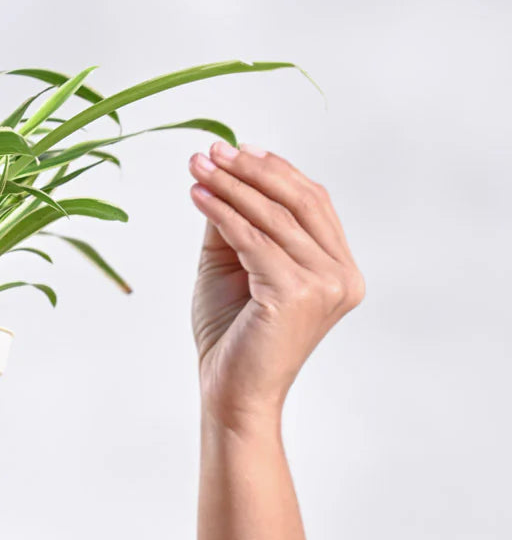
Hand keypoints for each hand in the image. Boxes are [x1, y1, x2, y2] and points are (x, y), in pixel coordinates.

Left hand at [188, 141, 364, 431]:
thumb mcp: (234, 263)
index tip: (236, 147)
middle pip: (298, 202)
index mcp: (340, 268)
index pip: (312, 202)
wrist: (230, 391)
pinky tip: (196, 195)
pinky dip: (221, 212)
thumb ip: (237, 221)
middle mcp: (342, 276)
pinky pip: (252, 239)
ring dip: (230, 185)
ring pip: (272, 217)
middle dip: (251, 170)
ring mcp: (325, 285)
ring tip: (196, 166)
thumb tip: (222, 171)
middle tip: (211, 150)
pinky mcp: (296, 293)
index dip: (275, 170)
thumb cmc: (231, 332)